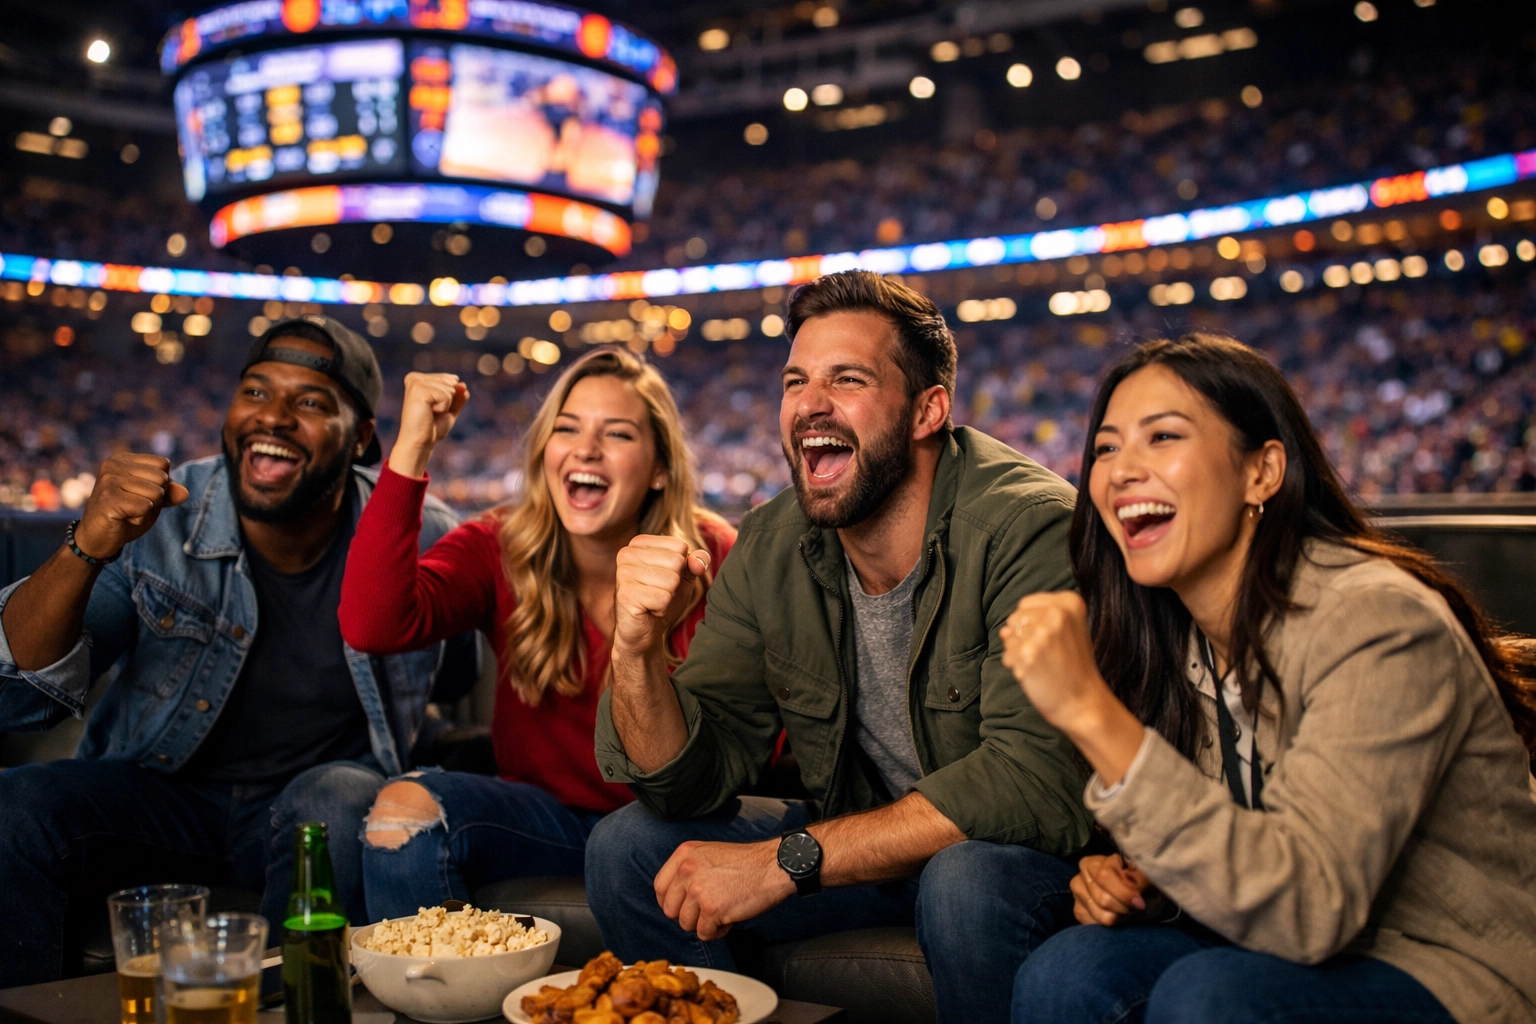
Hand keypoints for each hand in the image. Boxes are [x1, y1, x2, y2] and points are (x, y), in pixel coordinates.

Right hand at [72, 454, 189, 560]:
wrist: (97, 539)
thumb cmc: (126, 516)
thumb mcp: (152, 501)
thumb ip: (169, 493)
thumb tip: (184, 493)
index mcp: (123, 459)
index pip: (163, 464)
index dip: (161, 484)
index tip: (139, 494)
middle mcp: (113, 465)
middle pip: (162, 478)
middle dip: (155, 498)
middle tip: (132, 506)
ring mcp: (109, 480)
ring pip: (156, 493)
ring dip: (147, 509)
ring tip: (127, 512)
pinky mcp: (108, 499)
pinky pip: (145, 507)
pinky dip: (139, 518)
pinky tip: (122, 518)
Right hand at [389, 372, 468, 477]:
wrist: (420, 442)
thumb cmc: (432, 427)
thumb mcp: (450, 408)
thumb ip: (459, 395)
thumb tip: (462, 384)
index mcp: (420, 379)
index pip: (450, 379)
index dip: (450, 398)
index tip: (435, 409)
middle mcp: (415, 377)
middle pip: (451, 382)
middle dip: (449, 401)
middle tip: (433, 413)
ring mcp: (416, 381)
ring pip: (450, 388)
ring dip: (446, 405)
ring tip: (430, 413)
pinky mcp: (418, 389)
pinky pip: (446, 395)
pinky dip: (443, 407)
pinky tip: (429, 413)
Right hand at [612, 535, 710, 657]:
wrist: (644, 631)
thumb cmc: (662, 599)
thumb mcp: (683, 576)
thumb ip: (695, 562)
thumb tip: (699, 560)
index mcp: (639, 543)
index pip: (680, 546)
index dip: (681, 568)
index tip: (664, 579)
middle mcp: (627, 553)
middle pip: (677, 561)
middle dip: (675, 583)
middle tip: (658, 593)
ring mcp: (623, 573)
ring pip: (671, 580)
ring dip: (668, 597)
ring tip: (653, 601)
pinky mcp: (625, 594)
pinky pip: (663, 598)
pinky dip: (661, 608)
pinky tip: (648, 610)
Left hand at [653, 840, 794, 940]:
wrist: (771, 866)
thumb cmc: (746, 863)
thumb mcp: (709, 854)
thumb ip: (689, 869)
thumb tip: (676, 895)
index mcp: (684, 854)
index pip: (659, 886)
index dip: (669, 901)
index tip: (681, 907)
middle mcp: (687, 870)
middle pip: (669, 909)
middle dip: (686, 916)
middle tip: (705, 913)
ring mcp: (698, 889)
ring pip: (685, 923)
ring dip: (703, 925)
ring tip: (721, 914)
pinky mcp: (712, 908)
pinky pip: (703, 933)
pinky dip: (716, 932)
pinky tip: (728, 921)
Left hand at [999, 591, 1110, 734]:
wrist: (1084, 702)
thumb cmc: (1074, 668)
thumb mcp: (1067, 633)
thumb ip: (1034, 622)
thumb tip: (1004, 631)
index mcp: (1070, 602)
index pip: (1025, 604)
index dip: (1031, 624)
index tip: (1052, 640)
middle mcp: (1058, 613)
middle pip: (1014, 619)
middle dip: (1022, 638)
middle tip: (1048, 655)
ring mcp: (1043, 634)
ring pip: (1008, 638)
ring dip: (1019, 654)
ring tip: (1043, 665)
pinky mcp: (1029, 654)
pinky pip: (1007, 656)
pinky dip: (1017, 668)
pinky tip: (1037, 675)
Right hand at [1070, 853, 1151, 926]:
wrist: (1137, 897)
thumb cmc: (1140, 883)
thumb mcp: (1144, 877)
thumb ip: (1139, 878)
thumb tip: (1131, 885)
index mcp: (1096, 862)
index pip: (1104, 876)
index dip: (1123, 892)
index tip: (1139, 903)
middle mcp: (1082, 875)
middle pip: (1102, 898)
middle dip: (1123, 907)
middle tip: (1135, 908)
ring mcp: (1078, 893)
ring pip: (1099, 914)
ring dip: (1119, 917)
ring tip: (1127, 911)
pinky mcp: (1079, 910)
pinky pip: (1094, 924)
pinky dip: (1110, 926)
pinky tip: (1116, 917)